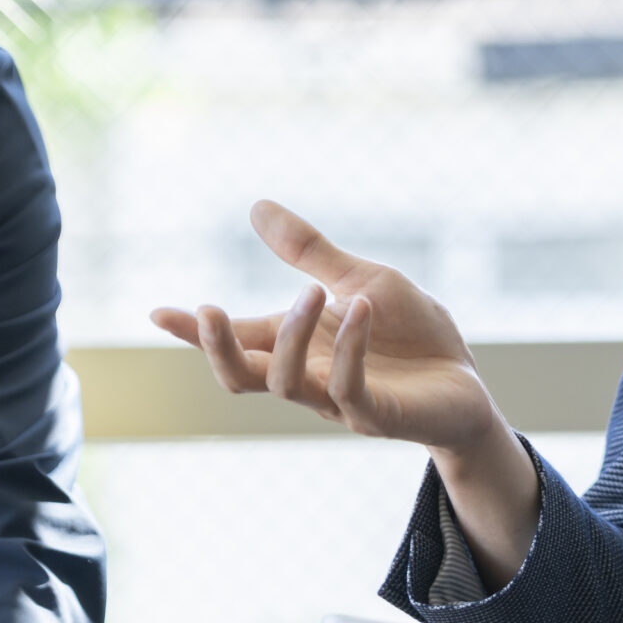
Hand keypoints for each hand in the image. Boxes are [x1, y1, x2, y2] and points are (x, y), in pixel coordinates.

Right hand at [151, 201, 499, 454]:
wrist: (467, 381)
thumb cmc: (412, 334)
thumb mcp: (362, 279)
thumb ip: (309, 252)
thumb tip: (256, 206)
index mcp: (298, 345)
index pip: (237, 339)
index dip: (194, 331)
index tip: (156, 313)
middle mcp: (309, 376)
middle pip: (241, 376)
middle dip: (216, 348)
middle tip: (207, 309)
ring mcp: (339, 401)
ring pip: (285, 383)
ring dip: (292, 335)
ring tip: (313, 290)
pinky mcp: (376, 416)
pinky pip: (350, 388)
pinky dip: (351, 347)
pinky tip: (361, 307)